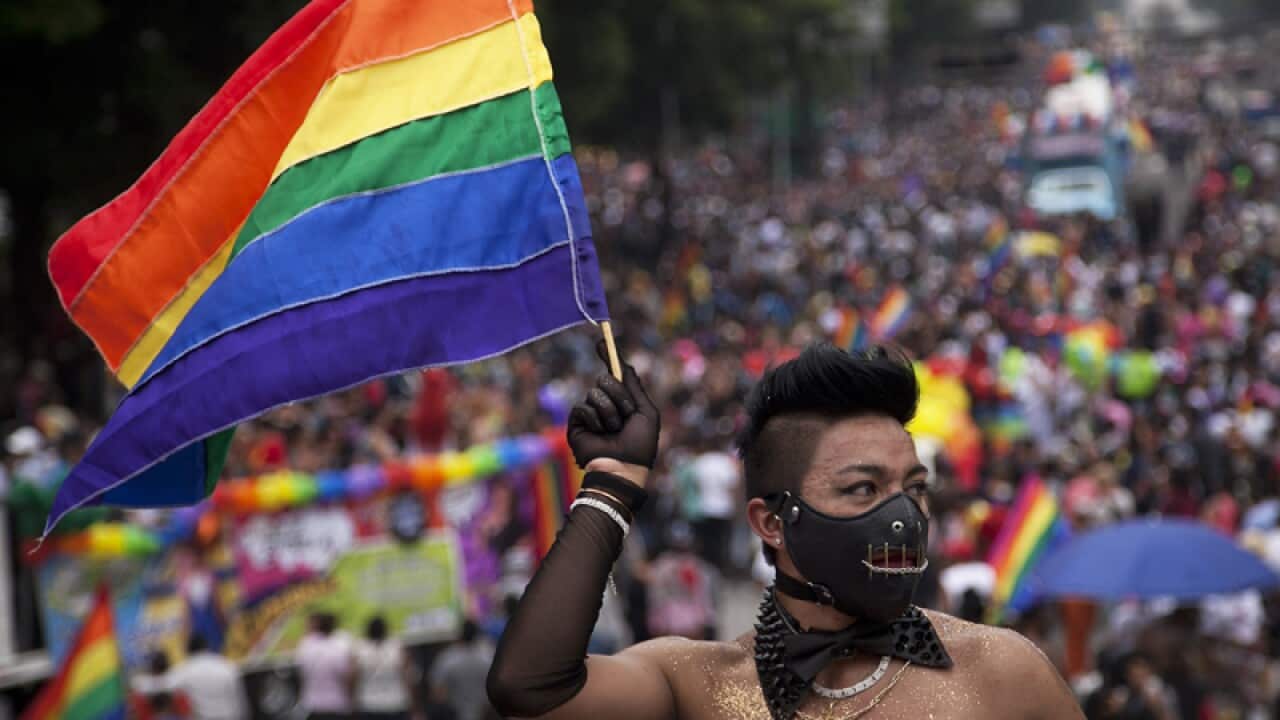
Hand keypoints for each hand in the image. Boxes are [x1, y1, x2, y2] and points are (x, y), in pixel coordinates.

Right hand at [567, 341, 659, 476]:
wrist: (622, 468)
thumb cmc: (640, 444)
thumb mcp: (646, 411)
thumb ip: (634, 386)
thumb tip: (622, 363)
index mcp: (624, 402)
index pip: (615, 375)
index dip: (609, 357)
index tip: (601, 341)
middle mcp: (606, 405)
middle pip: (606, 379)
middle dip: (619, 396)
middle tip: (626, 416)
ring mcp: (591, 414)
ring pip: (595, 393)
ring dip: (610, 412)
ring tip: (614, 430)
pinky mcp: (577, 423)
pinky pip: (582, 407)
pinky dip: (595, 419)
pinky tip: (599, 434)